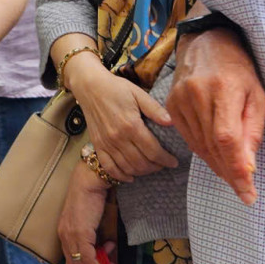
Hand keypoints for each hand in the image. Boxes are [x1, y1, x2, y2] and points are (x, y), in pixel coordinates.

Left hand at [56, 161, 111, 263]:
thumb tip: (100, 245)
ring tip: (111, 252)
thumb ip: (87, 231)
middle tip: (110, 261)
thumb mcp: (86, 218)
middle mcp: (63, 235)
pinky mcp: (81, 235)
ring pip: (82, 263)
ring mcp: (71, 236)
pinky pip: (89, 259)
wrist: (89, 182)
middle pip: (75, 262)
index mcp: (63, 231)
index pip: (70, 256)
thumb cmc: (90, 196)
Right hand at [62, 51, 178, 180]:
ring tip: (151, 167)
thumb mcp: (138, 93)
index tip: (174, 162)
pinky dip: (121, 176)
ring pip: (127, 167)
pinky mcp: (98, 145)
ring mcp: (106, 144)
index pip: (153, 151)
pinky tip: (131, 176)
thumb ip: (155, 109)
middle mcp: (118, 138)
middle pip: (141, 163)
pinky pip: (109, 167)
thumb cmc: (116, 88)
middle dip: (156, 167)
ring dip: (142, 171)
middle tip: (164, 164)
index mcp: (131, 125)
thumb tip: (171, 122)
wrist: (90, 87)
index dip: (166, 159)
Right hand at [164, 27, 264, 204]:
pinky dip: (203, 152)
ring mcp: (179, 100)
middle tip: (244, 192)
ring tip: (233, 177)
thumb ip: (252, 131)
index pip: (227, 139)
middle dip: (230, 174)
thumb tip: (247, 167)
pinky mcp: (170, 105)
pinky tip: (216, 157)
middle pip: (212, 147)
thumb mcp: (258, 95)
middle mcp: (197, 95)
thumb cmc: (239, 68)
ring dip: (217, 166)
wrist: (205, 43)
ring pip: (199, 146)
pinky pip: (188, 139)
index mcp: (223, 89)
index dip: (236, 169)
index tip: (248, 193)